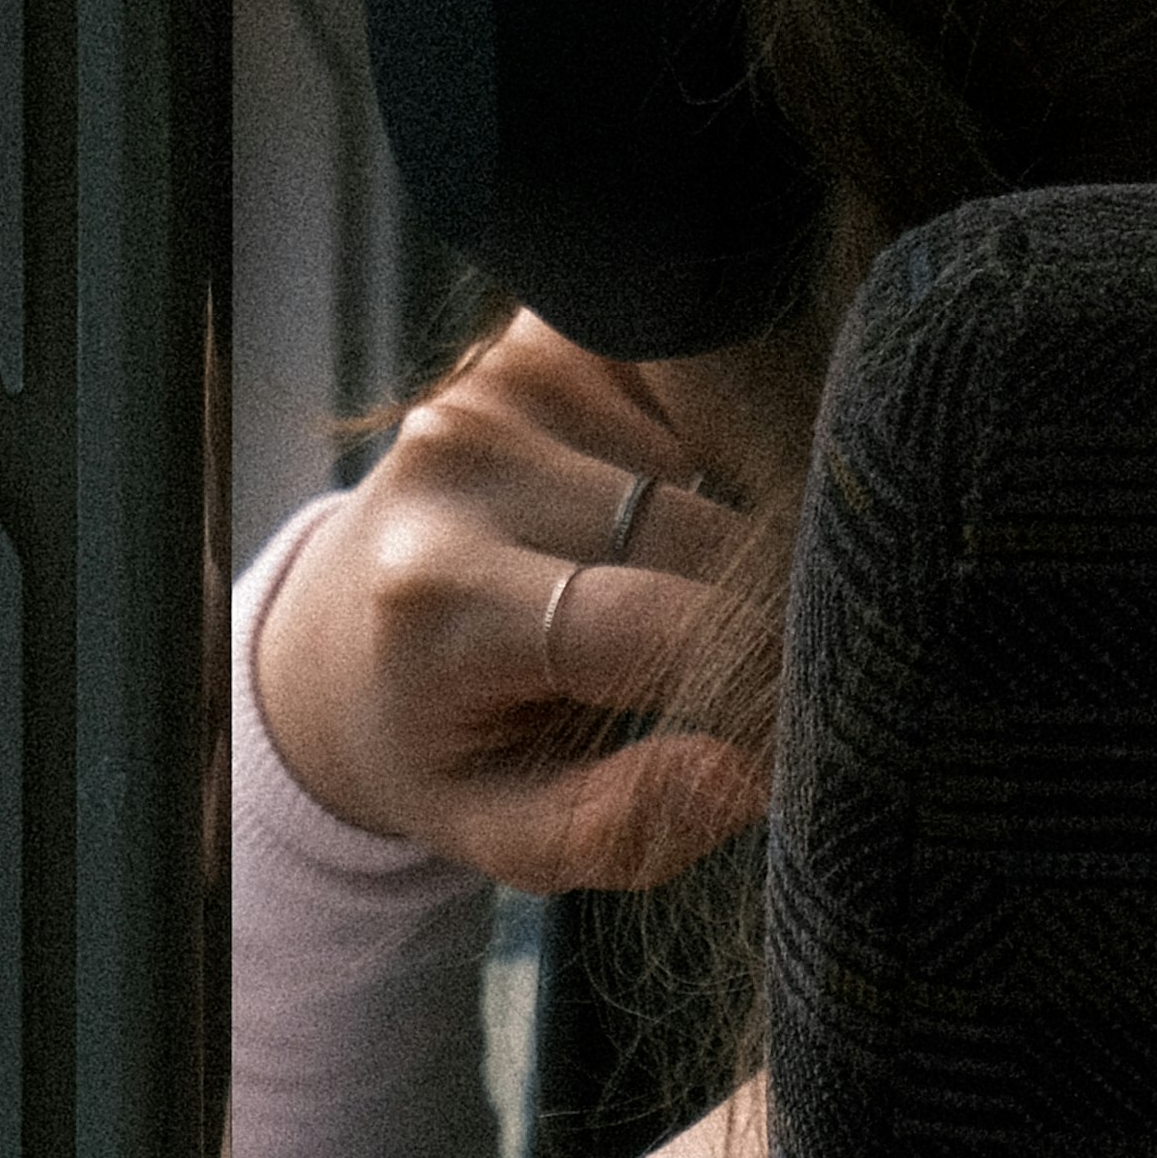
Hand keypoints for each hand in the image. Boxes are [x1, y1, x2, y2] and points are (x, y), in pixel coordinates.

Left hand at [253, 313, 784, 891]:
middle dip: (780, 603)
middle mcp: (464, 462)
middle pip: (708, 532)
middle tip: (808, 665)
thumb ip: (621, 825)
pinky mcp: (550, 331)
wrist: (341, 625)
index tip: (815, 722)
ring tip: (759, 584)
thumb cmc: (441, 736)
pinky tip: (728, 493)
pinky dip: (745, 436)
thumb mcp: (502, 826)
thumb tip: (752, 773)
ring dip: (771, 512)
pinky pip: (709, 372)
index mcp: (439, 596)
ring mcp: (506, 378)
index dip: (765, 679)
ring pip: (728, 443)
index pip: (663, 626)